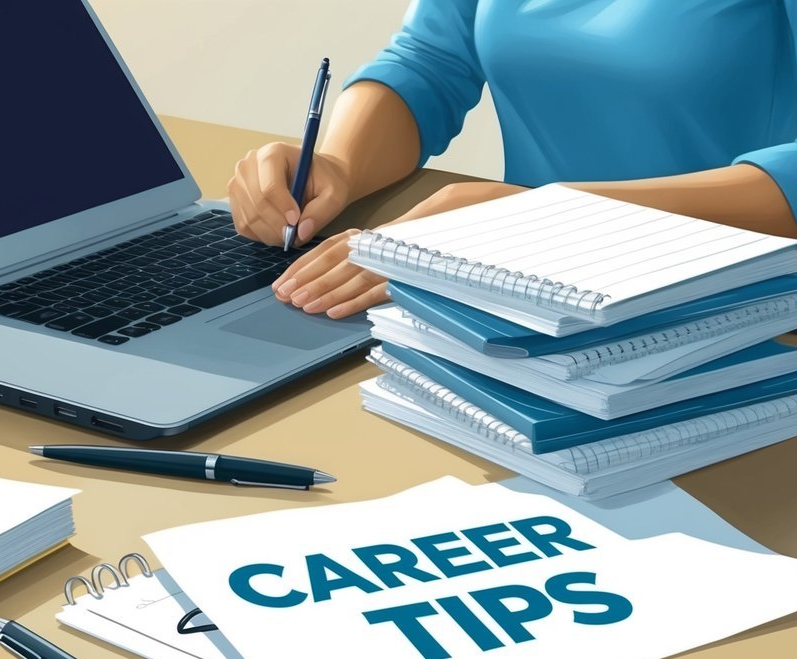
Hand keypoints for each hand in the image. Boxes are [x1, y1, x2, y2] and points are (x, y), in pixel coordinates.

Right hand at [227, 142, 352, 245]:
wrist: (316, 178)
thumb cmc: (324, 181)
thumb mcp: (334, 194)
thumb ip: (321, 212)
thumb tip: (300, 233)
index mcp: (274, 153)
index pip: (269, 186)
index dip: (282, 208)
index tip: (297, 221)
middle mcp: (250, 164)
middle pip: (257, 204)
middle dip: (277, 226)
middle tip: (294, 235)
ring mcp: (238, 182)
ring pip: (249, 218)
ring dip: (270, 233)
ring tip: (290, 234)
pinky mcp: (236, 201)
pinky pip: (243, 226)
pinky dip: (261, 235)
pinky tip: (277, 231)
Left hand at [273, 181, 528, 318]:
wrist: (512, 208)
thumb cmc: (474, 218)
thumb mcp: (434, 228)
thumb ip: (405, 246)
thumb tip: (375, 271)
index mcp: (392, 233)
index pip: (341, 246)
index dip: (312, 263)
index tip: (289, 281)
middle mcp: (396, 240)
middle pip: (341, 259)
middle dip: (309, 279)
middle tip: (283, 297)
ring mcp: (408, 252)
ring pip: (357, 273)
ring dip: (326, 291)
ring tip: (301, 306)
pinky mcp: (423, 264)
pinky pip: (386, 283)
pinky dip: (359, 298)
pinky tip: (336, 312)